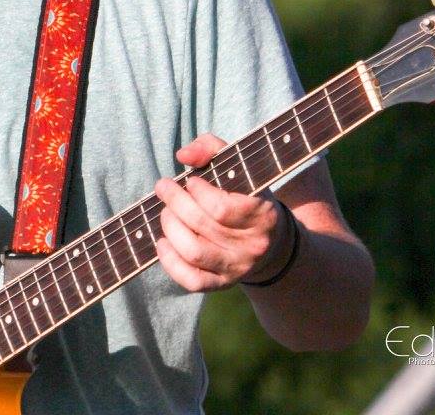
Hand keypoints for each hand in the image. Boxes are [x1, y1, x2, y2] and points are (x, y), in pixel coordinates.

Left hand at [153, 133, 288, 291]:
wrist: (272, 242)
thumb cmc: (247, 195)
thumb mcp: (239, 167)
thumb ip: (212, 149)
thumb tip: (182, 155)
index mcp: (262, 214)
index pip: (221, 208)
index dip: (198, 192)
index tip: (190, 179)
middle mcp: (252, 245)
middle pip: (201, 226)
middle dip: (175, 202)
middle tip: (164, 187)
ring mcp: (238, 268)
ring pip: (193, 252)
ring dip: (170, 228)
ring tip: (166, 212)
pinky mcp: (223, 283)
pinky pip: (192, 280)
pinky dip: (170, 261)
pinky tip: (162, 242)